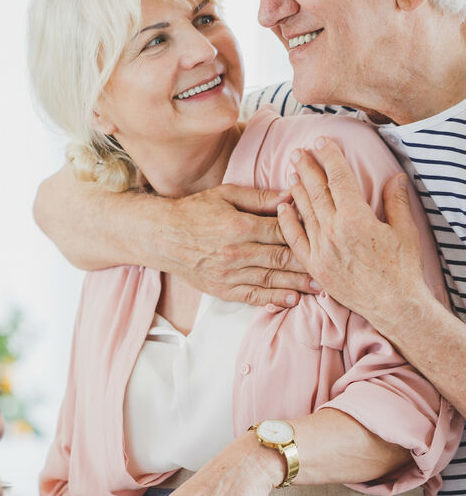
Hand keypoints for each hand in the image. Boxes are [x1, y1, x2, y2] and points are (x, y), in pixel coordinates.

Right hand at [165, 184, 314, 306]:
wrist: (162, 236)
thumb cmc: (194, 211)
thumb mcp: (225, 194)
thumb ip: (259, 197)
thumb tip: (290, 196)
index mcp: (239, 226)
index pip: (282, 230)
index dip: (306, 232)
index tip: (326, 234)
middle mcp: (236, 253)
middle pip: (282, 258)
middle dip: (310, 263)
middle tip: (334, 266)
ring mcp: (229, 274)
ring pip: (271, 279)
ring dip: (298, 284)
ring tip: (322, 288)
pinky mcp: (221, 288)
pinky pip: (251, 296)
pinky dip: (272, 299)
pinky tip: (290, 301)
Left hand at [277, 137, 429, 327]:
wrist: (392, 305)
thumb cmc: (402, 268)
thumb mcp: (405, 231)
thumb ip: (396, 202)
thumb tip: (395, 177)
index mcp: (356, 219)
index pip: (339, 180)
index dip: (330, 158)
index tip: (322, 142)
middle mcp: (333, 231)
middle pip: (317, 192)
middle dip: (308, 168)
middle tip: (299, 152)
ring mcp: (320, 249)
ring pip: (304, 212)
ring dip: (297, 190)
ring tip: (291, 172)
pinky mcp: (314, 265)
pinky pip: (295, 240)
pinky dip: (287, 222)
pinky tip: (282, 208)